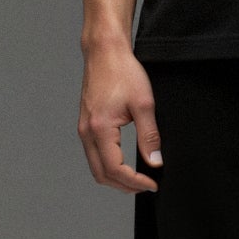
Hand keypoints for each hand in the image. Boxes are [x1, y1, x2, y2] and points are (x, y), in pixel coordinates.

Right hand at [77, 40, 162, 192]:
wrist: (105, 52)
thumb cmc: (122, 72)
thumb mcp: (144, 104)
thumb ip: (149, 136)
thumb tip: (155, 162)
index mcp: (100, 129)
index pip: (115, 169)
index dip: (134, 182)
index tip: (152, 184)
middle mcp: (86, 132)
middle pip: (101, 174)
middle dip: (124, 186)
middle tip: (146, 186)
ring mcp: (83, 129)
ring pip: (95, 166)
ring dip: (115, 178)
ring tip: (136, 179)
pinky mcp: (86, 124)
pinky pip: (93, 154)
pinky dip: (107, 165)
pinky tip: (123, 163)